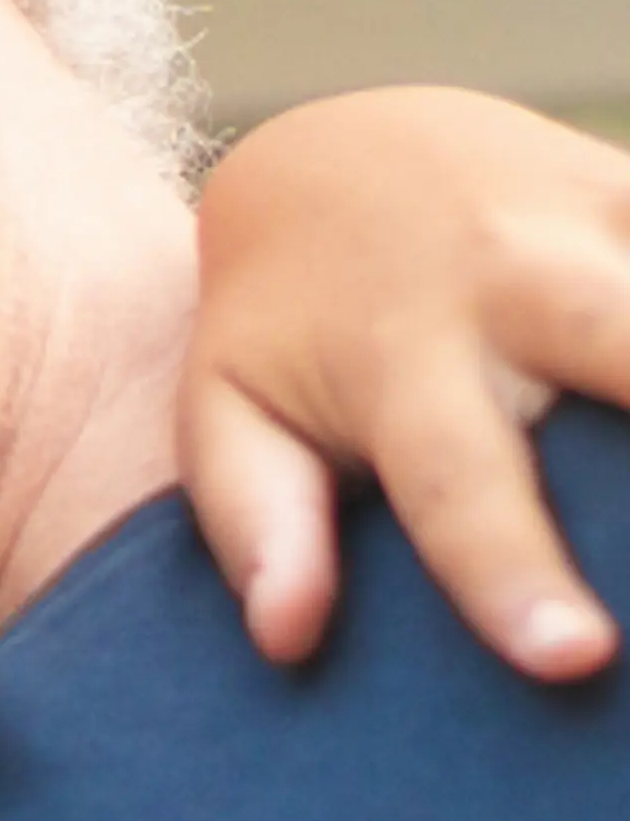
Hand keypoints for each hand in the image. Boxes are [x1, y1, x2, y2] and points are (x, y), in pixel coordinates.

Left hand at [184, 87, 629, 675]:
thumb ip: (258, 527)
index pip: (465, 488)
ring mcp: (609, 220)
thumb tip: (285, 634)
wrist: (332, 159)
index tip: (575, 661)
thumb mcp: (230, 421)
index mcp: (405, 360)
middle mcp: (516, 281)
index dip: (517, 576)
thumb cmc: (281, 332)